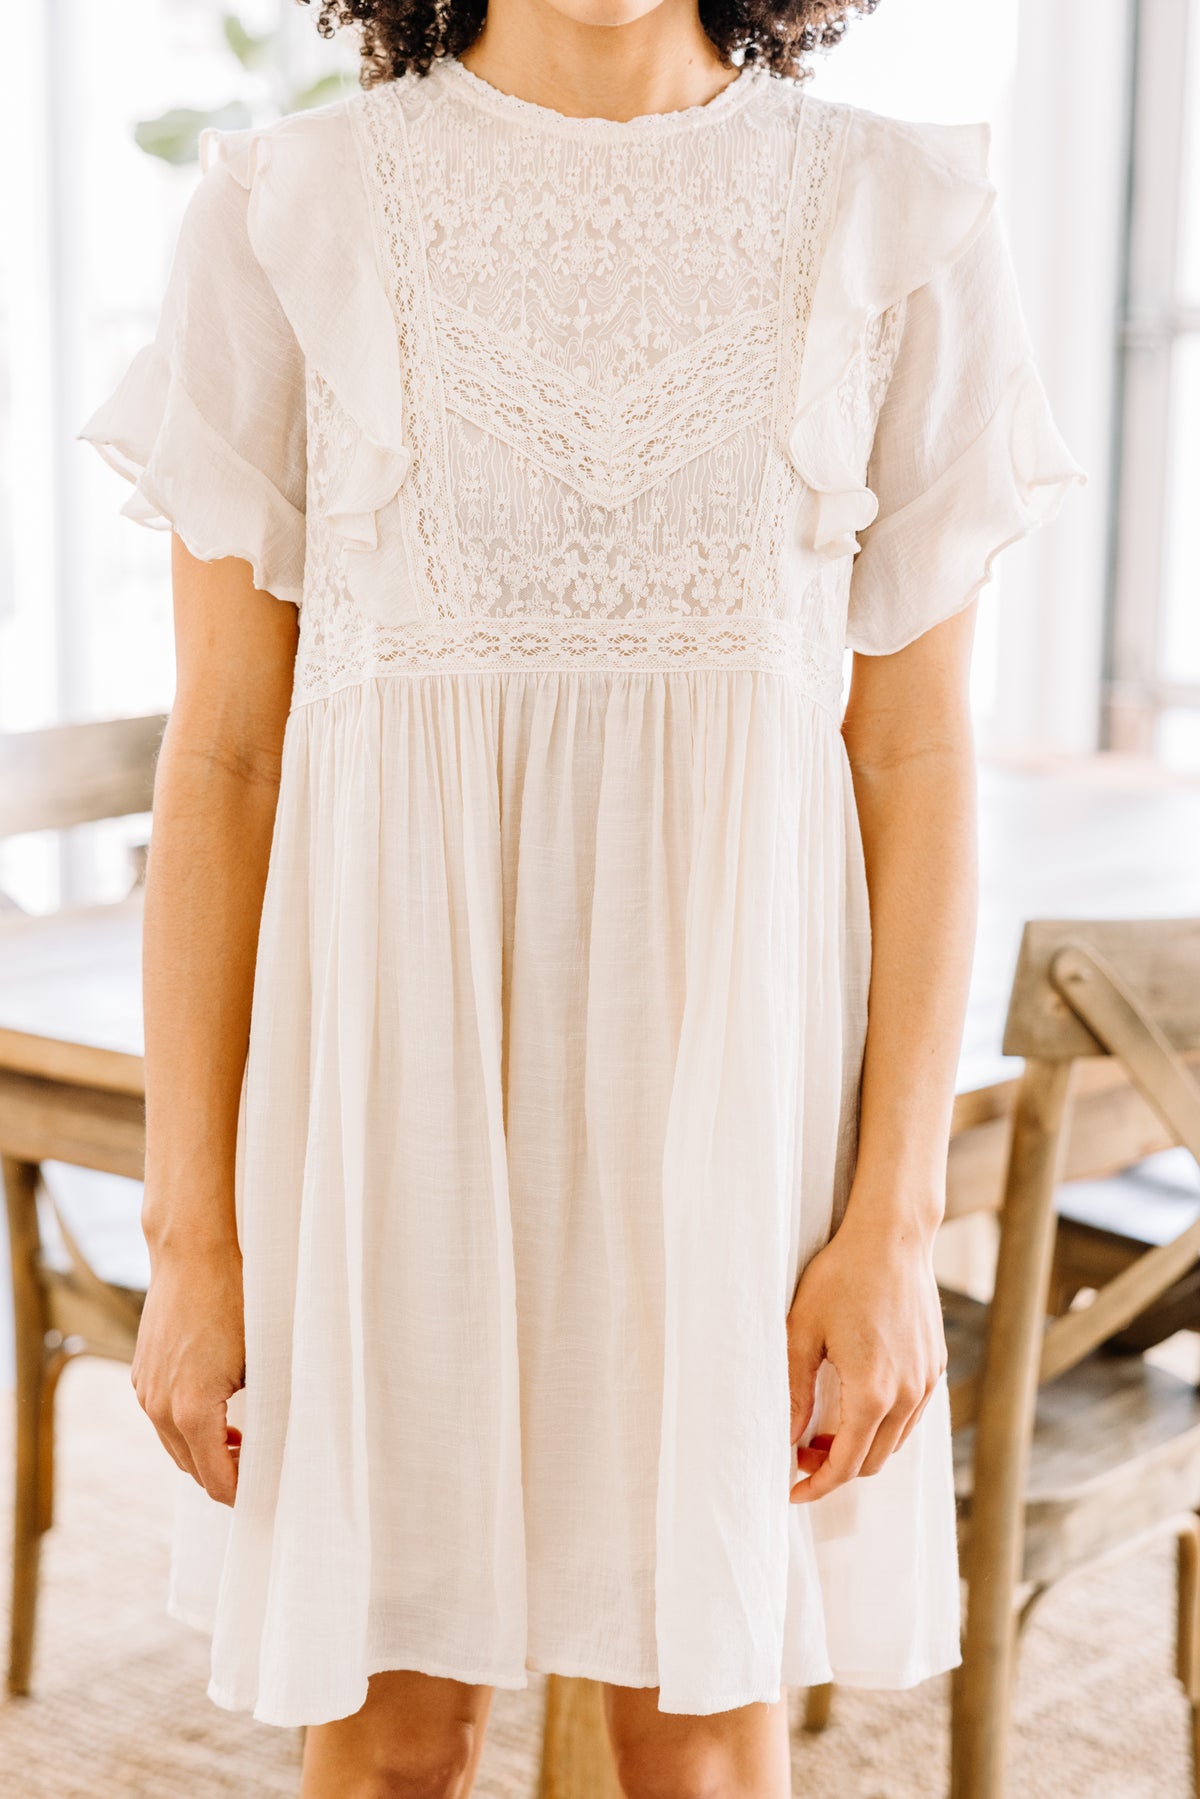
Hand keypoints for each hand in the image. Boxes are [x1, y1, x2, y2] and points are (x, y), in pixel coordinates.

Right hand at [131, 1236, 245, 1506]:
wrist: (192, 1257)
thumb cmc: (234, 1302)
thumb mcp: (260, 1360)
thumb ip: (262, 1407)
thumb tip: (275, 1440)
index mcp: (192, 1410)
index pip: (215, 1479)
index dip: (241, 1493)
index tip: (266, 1493)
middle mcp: (160, 1408)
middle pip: (191, 1469)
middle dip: (223, 1476)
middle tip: (259, 1473)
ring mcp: (145, 1391)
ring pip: (174, 1445)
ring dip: (204, 1452)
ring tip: (240, 1444)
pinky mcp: (141, 1375)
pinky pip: (162, 1418)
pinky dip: (186, 1428)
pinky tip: (216, 1413)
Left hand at [785, 1201, 947, 1503]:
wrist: (890, 1238)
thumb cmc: (840, 1278)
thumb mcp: (802, 1332)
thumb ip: (795, 1391)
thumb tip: (789, 1439)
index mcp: (873, 1393)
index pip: (845, 1465)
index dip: (816, 1486)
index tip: (792, 1491)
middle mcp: (907, 1395)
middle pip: (871, 1462)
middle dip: (834, 1468)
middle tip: (800, 1452)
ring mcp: (926, 1381)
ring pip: (894, 1442)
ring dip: (860, 1447)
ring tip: (823, 1431)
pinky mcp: (935, 1365)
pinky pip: (911, 1416)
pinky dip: (883, 1426)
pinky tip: (857, 1405)